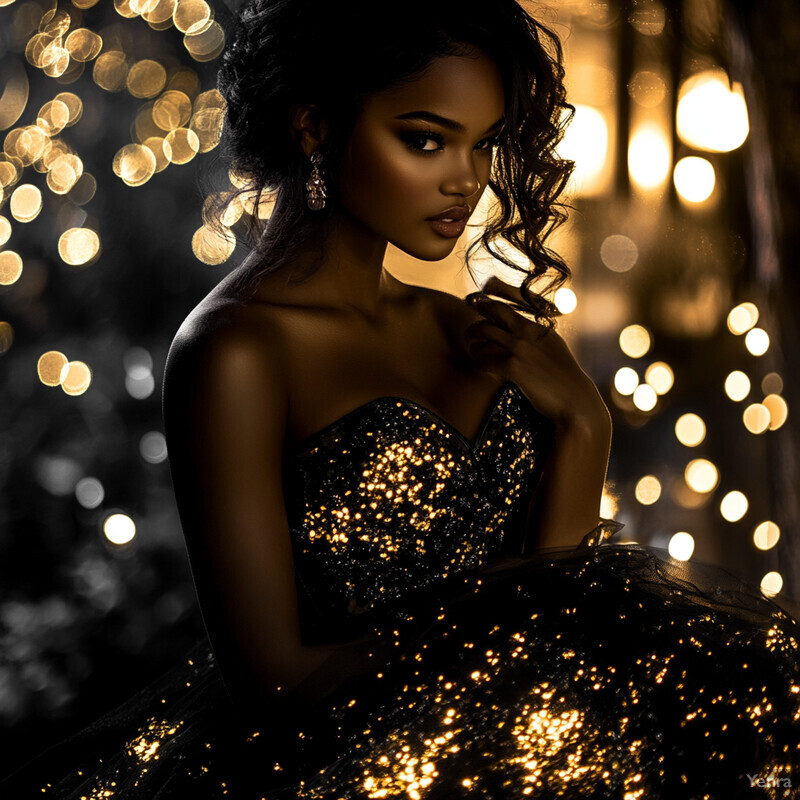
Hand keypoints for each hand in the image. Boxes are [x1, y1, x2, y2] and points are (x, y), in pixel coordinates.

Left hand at [463, 275, 608, 428]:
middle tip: (471, 330)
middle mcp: (527, 332)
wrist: (575, 400)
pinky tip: (482, 366)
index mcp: (538, 327)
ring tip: (473, 349)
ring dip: (473, 340)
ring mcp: (519, 347)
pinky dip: (478, 360)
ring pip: (482, 331)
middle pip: (492, 309)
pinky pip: (483, 357)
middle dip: (477, 314)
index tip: (481, 294)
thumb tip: (520, 332)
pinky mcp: (512, 366)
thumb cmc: (563, 379)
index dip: (491, 295)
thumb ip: (536, 338)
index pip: (510, 301)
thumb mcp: (553, 349)